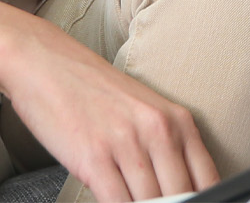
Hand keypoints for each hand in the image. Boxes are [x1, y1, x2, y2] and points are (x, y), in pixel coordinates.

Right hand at [0, 33, 219, 201]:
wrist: (43, 61)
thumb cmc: (91, 89)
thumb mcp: (143, 111)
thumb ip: (165, 147)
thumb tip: (177, 190)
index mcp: (177, 119)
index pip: (207, 178)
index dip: (203, 200)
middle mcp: (158, 130)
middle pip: (180, 195)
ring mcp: (126, 144)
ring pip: (151, 202)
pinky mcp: (93, 158)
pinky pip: (117, 202)